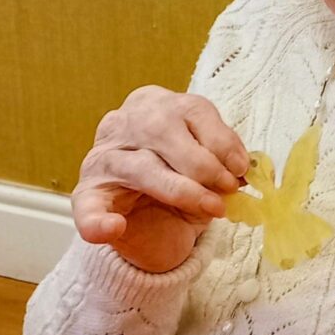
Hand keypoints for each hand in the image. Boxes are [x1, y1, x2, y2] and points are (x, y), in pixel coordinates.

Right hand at [72, 86, 248, 273]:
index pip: (193, 109)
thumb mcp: (211, 165)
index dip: (221, 139)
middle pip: (163, 130)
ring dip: (182, 190)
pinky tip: (114, 228)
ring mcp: (103, 159)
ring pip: (142, 167)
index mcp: (158, 106)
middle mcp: (125, 124)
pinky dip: (98, 220)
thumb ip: (224, 162)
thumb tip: (246, 171)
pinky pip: (87, 208)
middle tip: (229, 189)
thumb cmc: (185, 181)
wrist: (154, 223)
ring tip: (211, 208)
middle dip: (204, 164)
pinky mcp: (87, 195)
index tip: (241, 168)